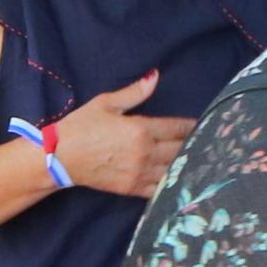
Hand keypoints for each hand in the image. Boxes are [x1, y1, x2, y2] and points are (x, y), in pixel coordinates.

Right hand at [51, 71, 190, 200]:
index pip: (177, 128)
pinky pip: (160, 189)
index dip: (193, 126)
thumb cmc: (82, 126)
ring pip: (174, 170)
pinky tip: (180, 180)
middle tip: (207, 143)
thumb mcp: (106, 103)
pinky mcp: (132, 188)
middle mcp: (144, 152)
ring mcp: (140, 173)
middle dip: (194, 145)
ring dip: (187, 165)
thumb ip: (134, 92)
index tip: (204, 125)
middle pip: (181, 149)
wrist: (60, 157)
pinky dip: (173, 184)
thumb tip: (155, 77)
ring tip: (199, 161)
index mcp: (141, 129)